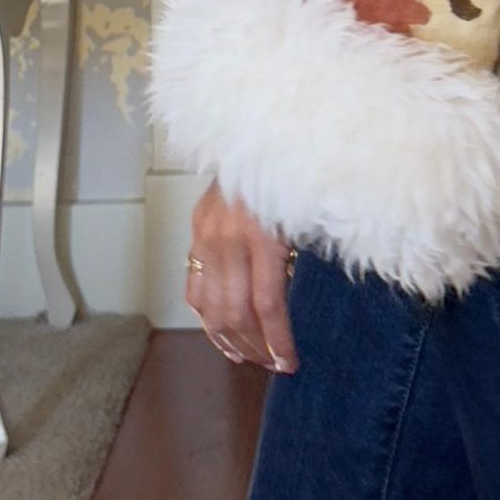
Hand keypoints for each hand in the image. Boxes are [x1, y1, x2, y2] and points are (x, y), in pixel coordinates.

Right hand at [185, 179, 298, 372]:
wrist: (260, 135)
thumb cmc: (294, 174)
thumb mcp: (305, 216)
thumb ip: (298, 259)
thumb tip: (299, 309)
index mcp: (262, 235)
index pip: (267, 305)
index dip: (277, 341)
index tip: (289, 363)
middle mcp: (229, 238)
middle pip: (236, 313)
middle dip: (255, 346)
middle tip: (272, 364)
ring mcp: (206, 235)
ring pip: (210, 306)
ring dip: (229, 339)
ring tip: (248, 357)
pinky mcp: (196, 231)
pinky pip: (193, 286)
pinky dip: (205, 316)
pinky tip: (220, 334)